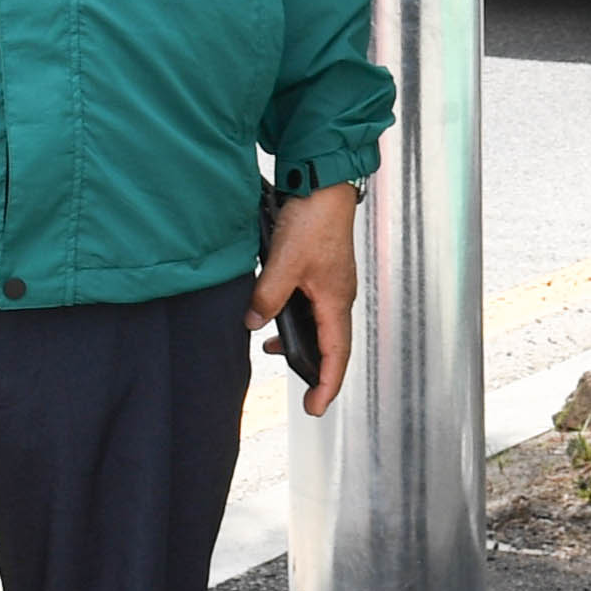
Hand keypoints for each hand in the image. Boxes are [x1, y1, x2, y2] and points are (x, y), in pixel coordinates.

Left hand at [253, 180, 358, 416]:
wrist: (323, 183)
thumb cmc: (314, 219)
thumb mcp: (285, 262)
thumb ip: (268, 296)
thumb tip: (253, 323)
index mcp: (335, 300)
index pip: (336, 354)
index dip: (327, 384)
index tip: (316, 408)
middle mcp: (338, 295)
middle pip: (332, 344)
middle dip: (316, 369)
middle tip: (303, 392)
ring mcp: (331, 282)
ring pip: (319, 325)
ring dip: (300, 341)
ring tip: (272, 348)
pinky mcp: (322, 270)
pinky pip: (312, 306)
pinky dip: (294, 318)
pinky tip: (272, 311)